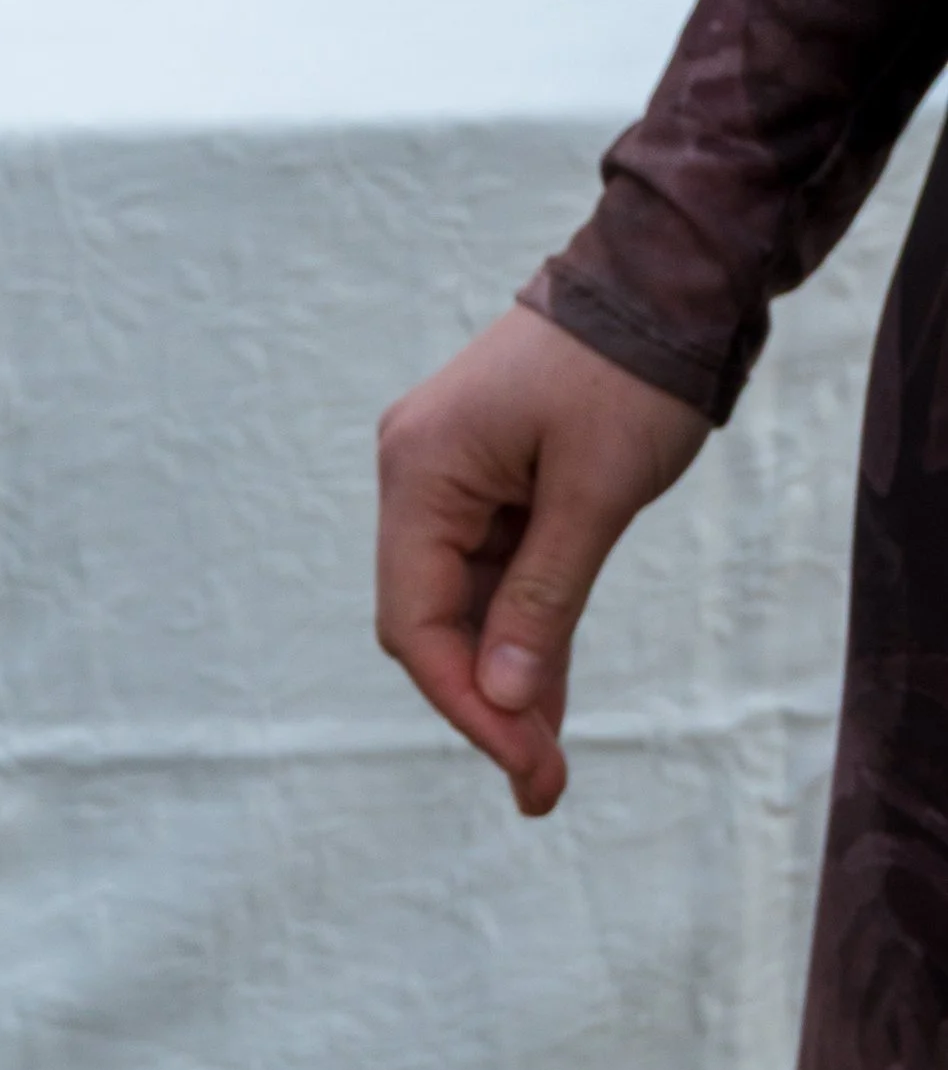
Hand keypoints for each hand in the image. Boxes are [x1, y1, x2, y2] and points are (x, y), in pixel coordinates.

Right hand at [375, 304, 709, 816]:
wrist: (655, 286)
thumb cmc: (625, 377)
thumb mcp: (594, 496)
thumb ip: (542, 598)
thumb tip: (500, 700)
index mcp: (420, 469)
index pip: (415, 619)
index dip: (464, 704)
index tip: (526, 766)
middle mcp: (414, 472)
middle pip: (427, 616)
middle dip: (481, 702)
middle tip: (545, 783)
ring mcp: (445, 473)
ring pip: (459, 601)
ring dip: (501, 676)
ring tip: (547, 763)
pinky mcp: (482, 477)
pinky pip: (487, 571)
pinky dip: (517, 630)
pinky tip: (544, 697)